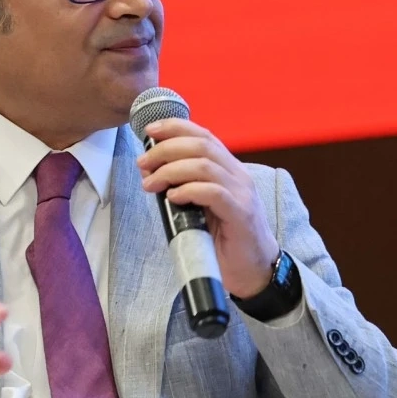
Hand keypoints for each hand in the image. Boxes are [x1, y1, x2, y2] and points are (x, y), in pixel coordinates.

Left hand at [136, 118, 279, 297]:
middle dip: (166, 149)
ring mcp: (242, 193)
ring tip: (151, 184)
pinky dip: (189, 190)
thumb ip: (184, 185)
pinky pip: (213, 192)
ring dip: (171, 170)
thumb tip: (151, 172)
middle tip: (143, 163)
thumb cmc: (224, 237)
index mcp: (228, 168)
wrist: (254, 269)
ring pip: (205, 165)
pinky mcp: (241, 214)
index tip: (149, 131)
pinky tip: (173, 197)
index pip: (203, 135)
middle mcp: (238, 175)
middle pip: (201, 145)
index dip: (176, 128)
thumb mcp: (201, 205)